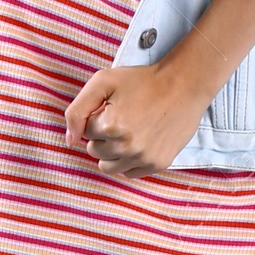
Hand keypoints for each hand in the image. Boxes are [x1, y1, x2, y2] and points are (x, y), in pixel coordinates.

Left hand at [64, 59, 208, 177]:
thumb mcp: (103, 81)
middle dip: (102, 136)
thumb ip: (77, 110)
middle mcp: (127, 146)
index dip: (96, 117)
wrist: (184, 85)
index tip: (113, 106)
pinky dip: (129, 160)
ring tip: (129, 131)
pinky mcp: (157, 164)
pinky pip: (129, 173)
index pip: (85, 132)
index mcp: (111, 125)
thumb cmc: (143, 80)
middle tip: (122, 117)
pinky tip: (140, 141)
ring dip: (113, 151)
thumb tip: (69, 141)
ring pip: (108, 167)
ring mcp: (143, 158)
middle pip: (94, 151)